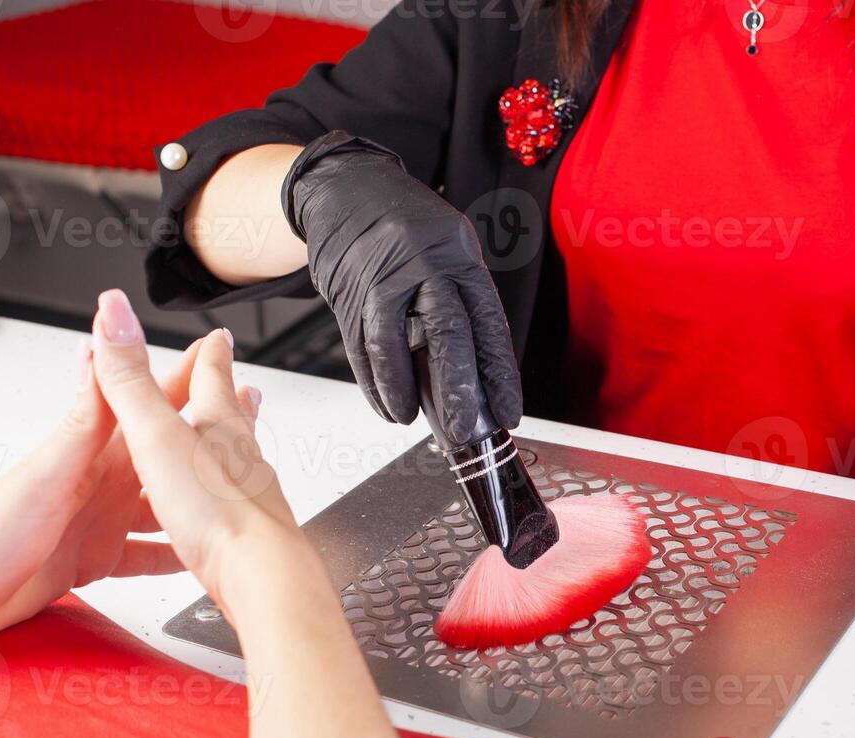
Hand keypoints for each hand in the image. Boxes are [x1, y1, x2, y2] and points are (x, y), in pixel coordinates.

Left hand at [0, 316, 204, 642]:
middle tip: (246, 413)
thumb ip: (85, 416)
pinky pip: (148, 553)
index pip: (148, 403)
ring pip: (166, 501)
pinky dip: (176, 552)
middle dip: (206, 432)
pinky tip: (196, 552)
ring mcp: (100, 521)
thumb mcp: (50, 469)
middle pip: (167, 451)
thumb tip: (100, 350)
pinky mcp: (95, 558)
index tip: (220, 350)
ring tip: (236, 486)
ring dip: (199, 491)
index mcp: (95, 454)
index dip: (185, 375)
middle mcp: (101, 483)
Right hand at [86, 290, 319, 612]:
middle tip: (237, 384)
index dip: (209, 354)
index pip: (213, 376)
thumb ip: (128, 379)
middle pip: (236, 418)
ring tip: (231, 441)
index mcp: (216, 426)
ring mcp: (249, 497)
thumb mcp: (156, 435)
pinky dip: (222, 499)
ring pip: (239, 462)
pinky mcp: (245, 536)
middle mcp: (240, 457)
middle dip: (231, 397)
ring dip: (231, 445)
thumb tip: (113, 311)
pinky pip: (231, 509)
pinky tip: (219, 513)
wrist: (260, 576)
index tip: (215, 337)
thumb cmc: (217, 511)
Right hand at [284, 133, 522, 445]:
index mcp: (458, 255)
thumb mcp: (452, 249)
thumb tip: (479, 377)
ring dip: (403, 390)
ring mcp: (380, 277)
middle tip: (463, 431)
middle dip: (456, 390)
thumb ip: (465, 304)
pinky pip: (358, 345)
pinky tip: (387, 404)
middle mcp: (421, 263)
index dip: (499, 372)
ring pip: (391, 342)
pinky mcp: (346, 291)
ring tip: (412, 420)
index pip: (487, 322)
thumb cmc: (409, 226)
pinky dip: (373, 382)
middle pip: (445, 332)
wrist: (347, 187)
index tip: (508, 412)